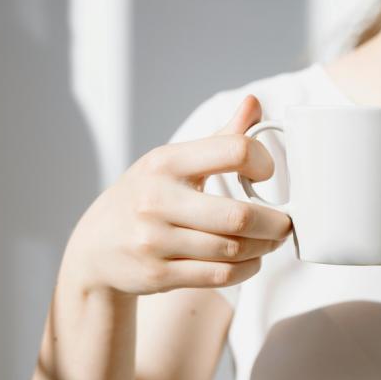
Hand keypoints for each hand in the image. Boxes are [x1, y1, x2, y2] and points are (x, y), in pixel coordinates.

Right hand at [61, 95, 291, 296]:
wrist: (94, 249)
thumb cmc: (145, 197)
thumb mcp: (171, 161)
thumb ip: (219, 138)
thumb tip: (255, 103)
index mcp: (166, 162)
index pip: (234, 150)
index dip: (263, 162)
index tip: (267, 174)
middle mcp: (157, 200)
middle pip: (239, 216)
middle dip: (276, 223)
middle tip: (286, 224)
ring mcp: (155, 241)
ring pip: (233, 249)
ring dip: (264, 248)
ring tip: (272, 241)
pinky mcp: (158, 275)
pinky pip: (220, 276)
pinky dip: (247, 269)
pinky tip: (252, 260)